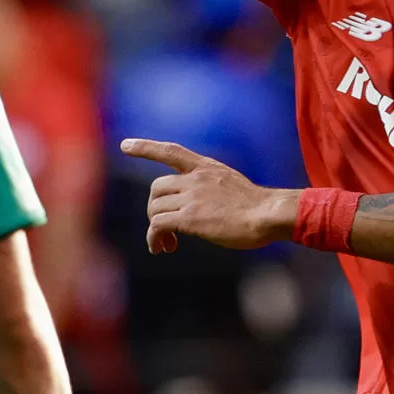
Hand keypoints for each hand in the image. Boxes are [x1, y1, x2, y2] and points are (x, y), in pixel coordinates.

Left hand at [122, 139, 297, 252]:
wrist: (267, 214)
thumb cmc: (257, 207)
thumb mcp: (231, 184)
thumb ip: (212, 187)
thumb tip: (200, 203)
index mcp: (206, 167)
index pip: (170, 151)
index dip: (146, 148)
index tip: (125, 145)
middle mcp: (195, 178)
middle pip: (156, 188)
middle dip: (155, 208)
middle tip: (166, 230)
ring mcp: (191, 197)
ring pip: (155, 208)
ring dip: (155, 228)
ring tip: (167, 244)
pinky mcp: (190, 218)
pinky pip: (158, 225)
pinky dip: (154, 237)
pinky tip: (162, 248)